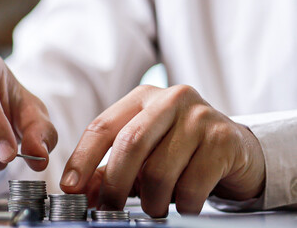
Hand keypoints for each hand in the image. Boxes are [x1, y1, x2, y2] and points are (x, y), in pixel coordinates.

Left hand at [60, 85, 264, 216]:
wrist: (235, 148)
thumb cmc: (181, 150)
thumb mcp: (143, 154)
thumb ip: (109, 169)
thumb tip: (82, 191)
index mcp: (143, 98)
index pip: (102, 126)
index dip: (82, 159)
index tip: (70, 187)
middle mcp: (171, 100)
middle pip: (129, 144)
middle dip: (114, 184)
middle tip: (109, 208)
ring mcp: (199, 117)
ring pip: (159, 171)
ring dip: (151, 202)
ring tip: (155, 206)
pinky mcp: (223, 140)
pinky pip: (190, 187)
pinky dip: (181, 205)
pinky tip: (184, 203)